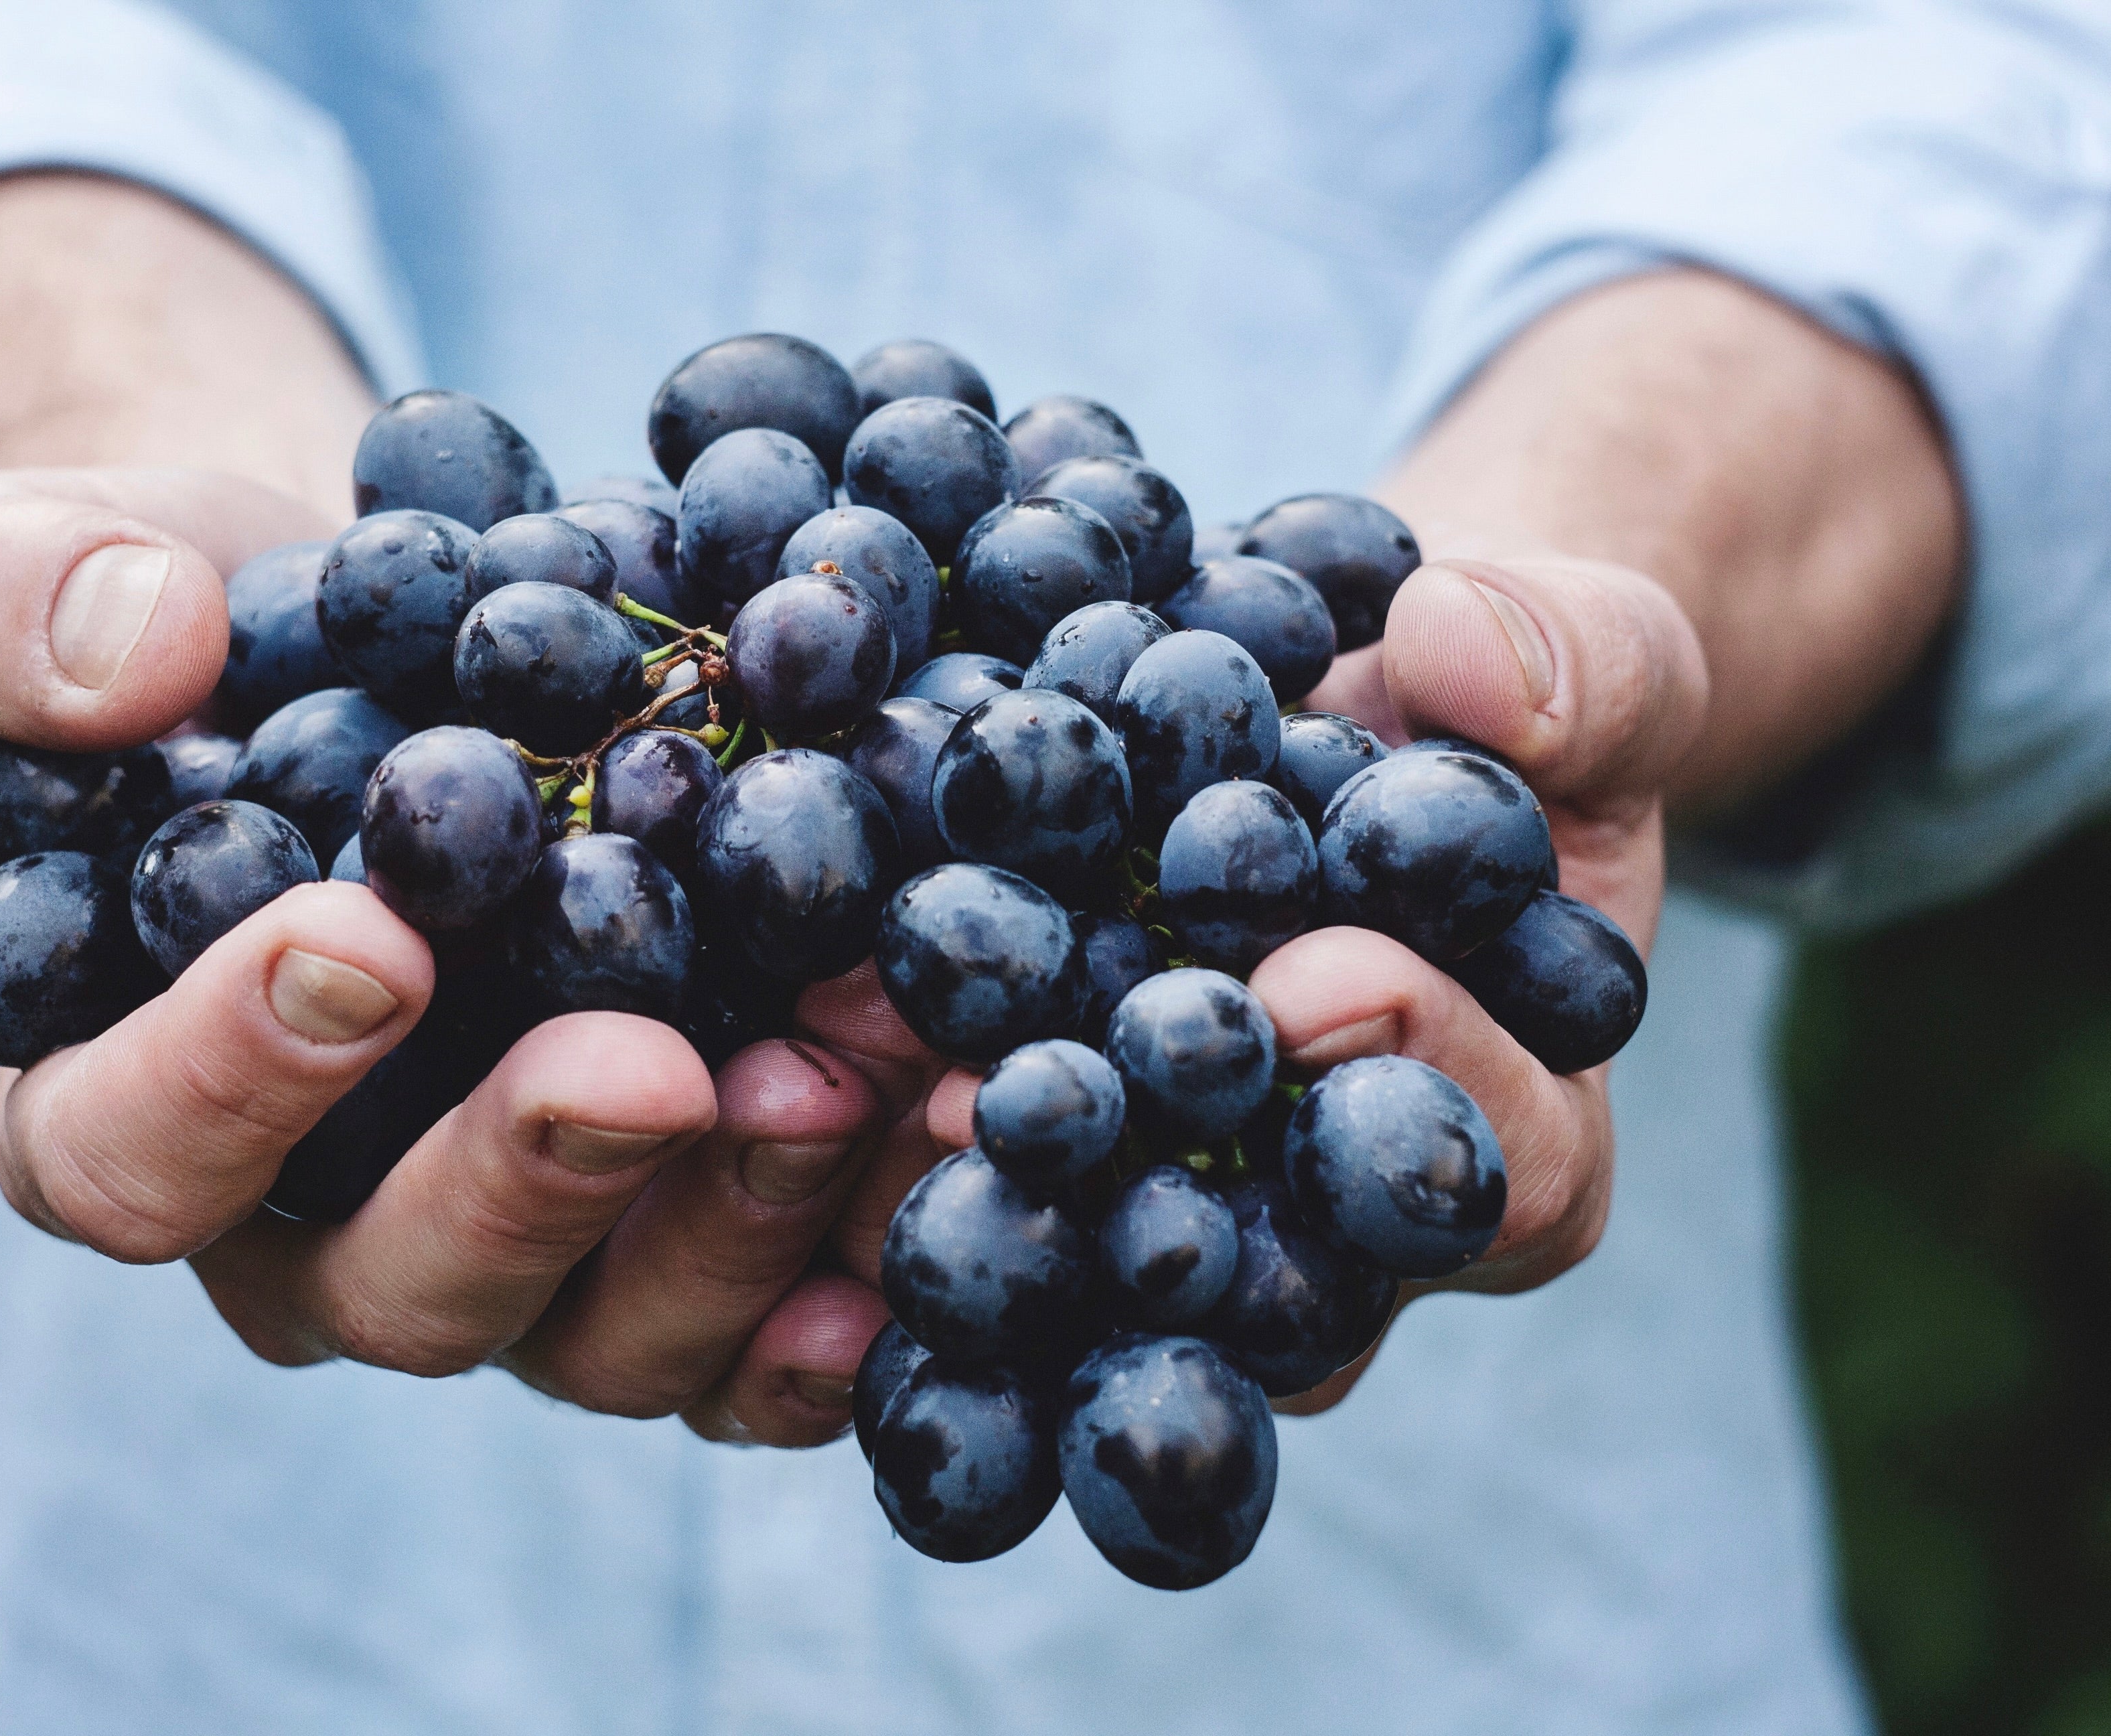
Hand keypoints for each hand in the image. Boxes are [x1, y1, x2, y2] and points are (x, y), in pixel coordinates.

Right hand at [0, 465, 891, 1438]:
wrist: (401, 646)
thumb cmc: (201, 626)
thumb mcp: (50, 561)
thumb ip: (16, 601)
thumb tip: (128, 653)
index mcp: (127, 1103)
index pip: (129, 1155)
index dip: (226, 1079)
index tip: (363, 941)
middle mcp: (321, 1227)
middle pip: (401, 1285)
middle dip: (533, 1179)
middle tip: (653, 1065)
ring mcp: (520, 1253)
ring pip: (610, 1327)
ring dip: (742, 1218)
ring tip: (859, 1071)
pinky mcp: (676, 1236)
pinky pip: (766, 1322)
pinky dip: (863, 1267)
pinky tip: (955, 1162)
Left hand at [764, 544, 1707, 1422]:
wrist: (1367, 714)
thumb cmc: (1509, 709)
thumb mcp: (1595, 660)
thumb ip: (1582, 667)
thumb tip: (1463, 653)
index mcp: (1522, 1137)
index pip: (1499, 1167)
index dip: (1418, 1079)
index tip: (1311, 979)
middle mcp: (1341, 1224)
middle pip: (1263, 1265)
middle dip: (1143, 1178)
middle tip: (1013, 1098)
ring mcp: (1189, 1199)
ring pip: (1096, 1248)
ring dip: (975, 1171)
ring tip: (866, 1072)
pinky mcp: (1060, 1141)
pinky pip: (985, 1161)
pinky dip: (893, 1101)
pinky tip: (789, 1037)